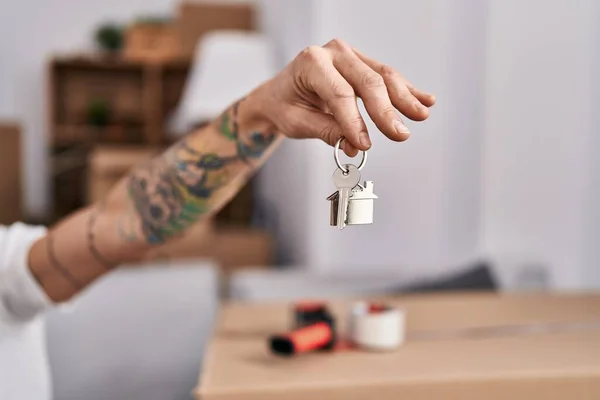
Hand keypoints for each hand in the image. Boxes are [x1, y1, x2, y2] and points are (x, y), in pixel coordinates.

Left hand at [248, 38, 435, 155]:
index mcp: (311, 62)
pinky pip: (387, 77)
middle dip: (386, 111)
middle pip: (367, 81)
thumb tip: (354, 146)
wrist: (279, 94)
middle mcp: (333, 52)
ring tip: (421, 115)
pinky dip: (407, 90)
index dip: (354, 121)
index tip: (364, 145)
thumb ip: (327, 132)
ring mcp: (350, 55)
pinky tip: (425, 100)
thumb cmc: (285, 106)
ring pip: (383, 76)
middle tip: (400, 135)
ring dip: (404, 98)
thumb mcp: (298, 122)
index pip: (340, 93)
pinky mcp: (362, 64)